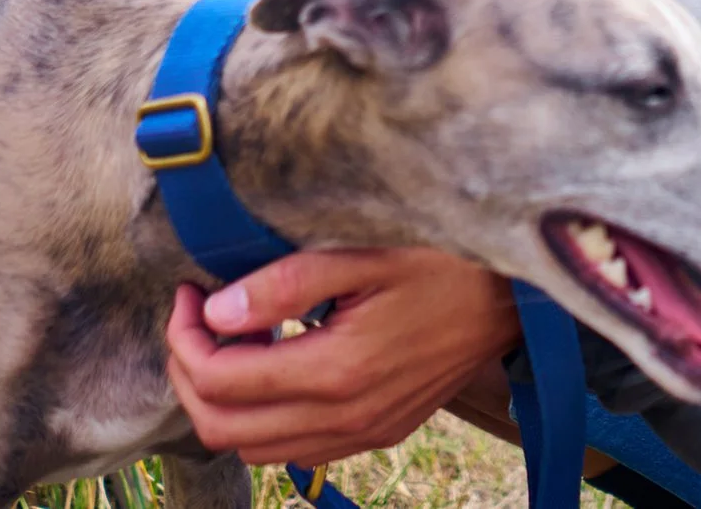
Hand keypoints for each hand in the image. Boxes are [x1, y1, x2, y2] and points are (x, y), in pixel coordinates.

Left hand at [165, 248, 521, 466]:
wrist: (517, 297)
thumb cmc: (446, 260)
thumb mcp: (366, 252)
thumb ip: (286, 283)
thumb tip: (216, 312)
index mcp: (338, 370)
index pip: (219, 379)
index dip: (184, 337)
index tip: (190, 292)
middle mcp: (346, 417)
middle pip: (222, 427)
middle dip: (190, 370)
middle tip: (197, 314)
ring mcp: (363, 433)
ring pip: (252, 447)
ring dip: (223, 397)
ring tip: (234, 335)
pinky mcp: (377, 433)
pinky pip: (293, 449)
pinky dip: (263, 415)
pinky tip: (277, 360)